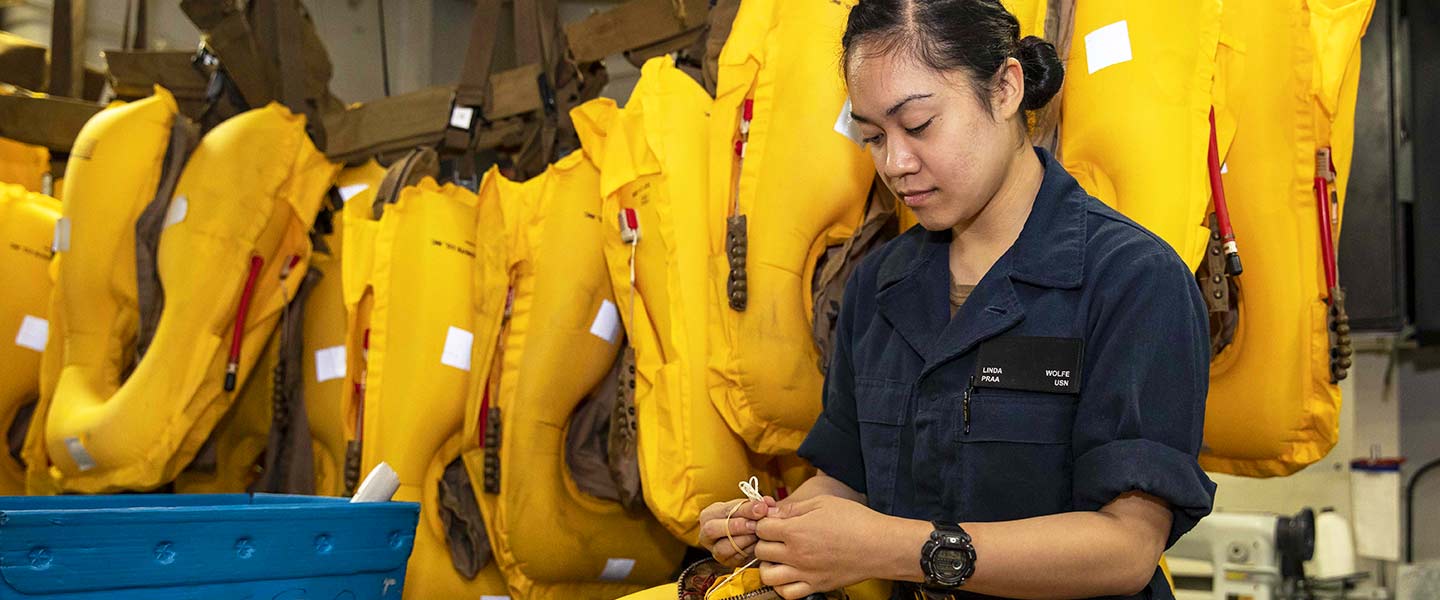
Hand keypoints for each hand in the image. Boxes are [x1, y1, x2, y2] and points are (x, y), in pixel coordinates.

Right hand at [698, 496, 776, 566]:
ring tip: (758, 535)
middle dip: (738, 526)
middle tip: (756, 525)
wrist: (745, 538)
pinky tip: (757, 545)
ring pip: (723, 547)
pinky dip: (748, 551)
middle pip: (714, 529)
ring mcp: (714, 549)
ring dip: (744, 540)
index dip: (745, 509)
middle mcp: (706, 532)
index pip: (725, 510)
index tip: (762, 508)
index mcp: (710, 514)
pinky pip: (734, 558)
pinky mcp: (725, 562)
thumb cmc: (743, 519)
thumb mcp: (747, 508)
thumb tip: (767, 502)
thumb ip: (757, 504)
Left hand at [753, 495, 899, 598]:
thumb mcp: (822, 503)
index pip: (761, 529)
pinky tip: (789, 574)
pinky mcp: (816, 587)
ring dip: (768, 566)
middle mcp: (797, 555)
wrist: (879, 546)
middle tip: (776, 537)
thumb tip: (771, 512)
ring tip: (779, 557)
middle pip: (761, 551)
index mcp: (796, 531)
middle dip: (764, 541)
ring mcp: (805, 573)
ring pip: (768, 576)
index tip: (772, 521)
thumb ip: (793, 508)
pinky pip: (787, 594)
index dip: (764, 522)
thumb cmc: (855, 521)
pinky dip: (783, 586)